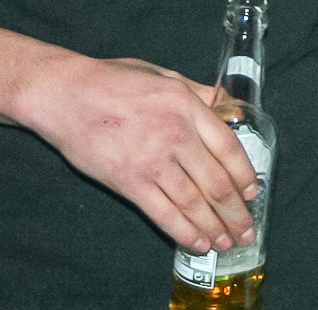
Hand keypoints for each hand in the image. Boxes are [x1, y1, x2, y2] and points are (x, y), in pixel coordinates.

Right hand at [15, 54, 259, 253]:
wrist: (65, 94)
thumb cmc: (114, 80)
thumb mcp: (166, 75)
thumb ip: (199, 94)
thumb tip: (230, 106)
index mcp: (188, 107)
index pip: (228, 147)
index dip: (244, 175)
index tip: (252, 192)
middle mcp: (176, 135)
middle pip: (215, 182)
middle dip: (235, 211)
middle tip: (246, 230)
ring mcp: (152, 160)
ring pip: (193, 202)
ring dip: (214, 227)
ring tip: (226, 242)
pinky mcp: (128, 181)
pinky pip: (162, 213)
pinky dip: (183, 231)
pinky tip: (197, 242)